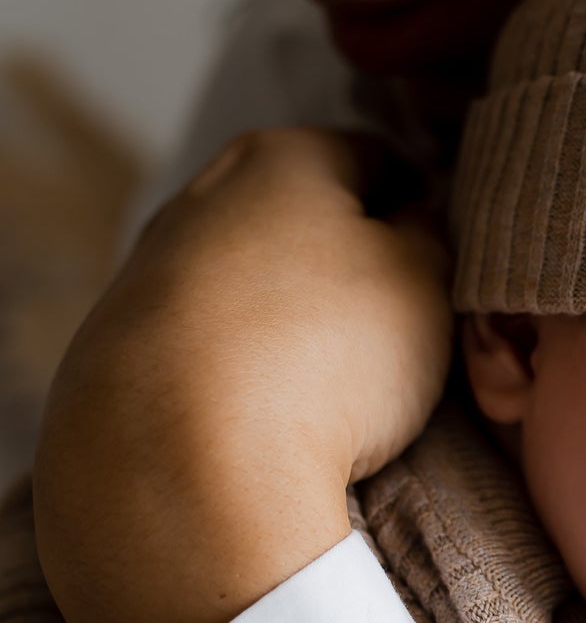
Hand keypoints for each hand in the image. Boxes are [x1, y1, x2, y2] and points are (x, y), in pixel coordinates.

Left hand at [33, 128, 452, 622]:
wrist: (181, 466)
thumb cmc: (325, 357)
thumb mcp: (426, 282)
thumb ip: (433, 235)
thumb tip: (415, 222)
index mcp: (281, 158)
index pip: (373, 156)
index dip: (419, 204)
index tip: (442, 258)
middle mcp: (199, 197)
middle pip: (294, 217)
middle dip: (343, 262)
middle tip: (395, 330)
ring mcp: (144, 275)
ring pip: (238, 282)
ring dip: (282, 318)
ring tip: (328, 390)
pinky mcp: (107, 353)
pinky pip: (194, 349)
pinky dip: (231, 372)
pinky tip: (259, 421)